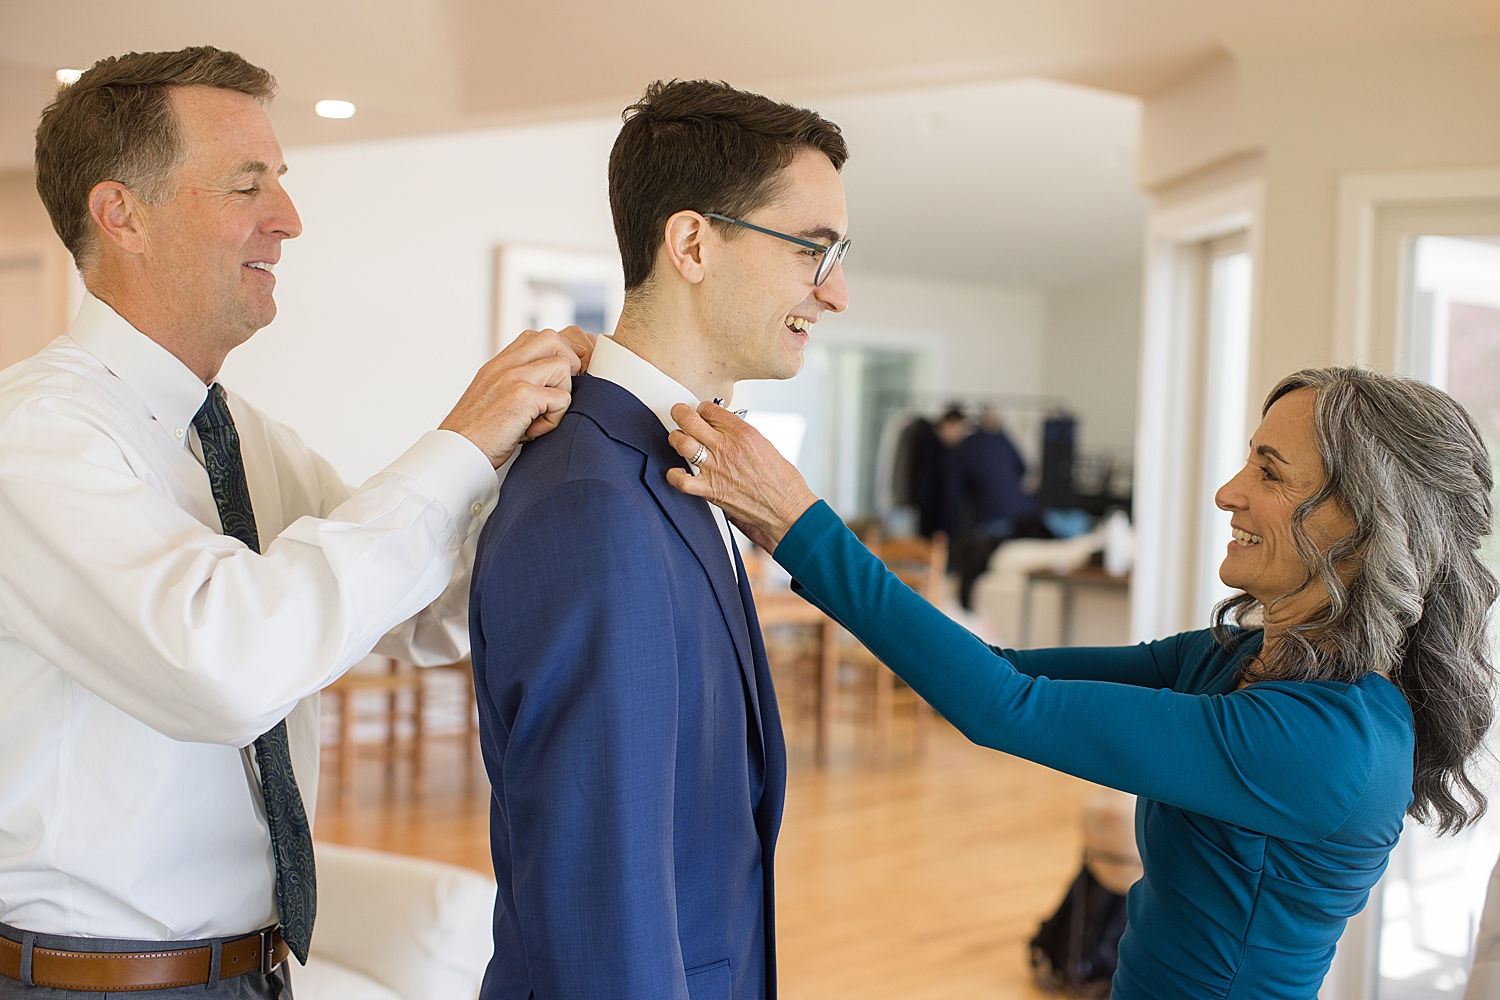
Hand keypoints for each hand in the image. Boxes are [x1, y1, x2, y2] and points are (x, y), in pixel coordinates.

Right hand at [439, 327, 587, 467]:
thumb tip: (554, 380)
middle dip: (569, 366)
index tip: (566, 376)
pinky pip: (561, 399)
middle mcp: (505, 365)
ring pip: (563, 367)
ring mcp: (513, 377)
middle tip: (559, 394)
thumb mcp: (494, 398)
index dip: (561, 353)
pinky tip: (532, 431)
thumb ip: (518, 383)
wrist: (456, 453)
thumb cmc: (477, 435)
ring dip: (561, 395)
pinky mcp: (521, 396)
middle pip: (554, 339)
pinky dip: (553, 420)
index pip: (539, 337)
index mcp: (499, 364)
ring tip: (540, 417)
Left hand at [666, 402, 818, 552]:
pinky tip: (677, 472)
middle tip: (679, 414)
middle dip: (680, 413)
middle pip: (690, 420)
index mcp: (743, 433)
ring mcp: (716, 469)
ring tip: (678, 440)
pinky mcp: (711, 490)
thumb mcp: (764, 444)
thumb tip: (724, 428)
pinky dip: (674, 475)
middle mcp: (727, 448)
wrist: (786, 507)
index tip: (702, 413)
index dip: (703, 408)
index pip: (710, 409)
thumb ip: (741, 434)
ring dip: (676, 439)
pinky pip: (682, 480)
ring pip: (682, 444)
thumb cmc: (781, 480)